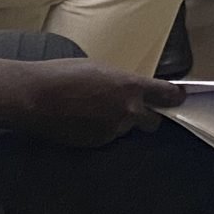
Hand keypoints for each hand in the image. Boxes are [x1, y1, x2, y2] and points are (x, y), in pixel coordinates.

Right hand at [12, 60, 185, 146]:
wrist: (35, 97)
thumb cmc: (64, 75)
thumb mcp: (101, 70)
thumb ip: (123, 82)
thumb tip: (131, 90)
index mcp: (131, 87)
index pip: (167, 95)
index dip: (174, 98)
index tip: (178, 98)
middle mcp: (128, 111)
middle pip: (153, 121)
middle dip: (147, 116)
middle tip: (133, 109)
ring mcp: (113, 130)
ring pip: (127, 129)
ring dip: (119, 123)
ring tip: (94, 111)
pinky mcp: (97, 143)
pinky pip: (107, 137)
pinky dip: (101, 131)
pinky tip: (83, 121)